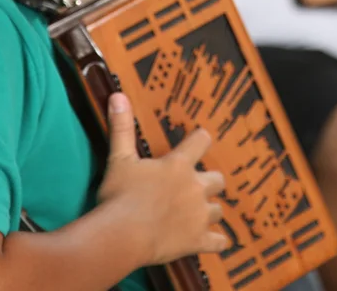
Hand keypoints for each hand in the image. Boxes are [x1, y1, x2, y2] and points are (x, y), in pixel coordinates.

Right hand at [97, 93, 227, 265]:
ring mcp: (199, 216)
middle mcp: (195, 187)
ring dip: (211, 211)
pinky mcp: (198, 241)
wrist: (122, 235)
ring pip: (218, 210)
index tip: (200, 139)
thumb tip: (117, 94)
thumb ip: (121, 128)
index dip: (201, 139)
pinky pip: (219, 242)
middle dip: (210, 182)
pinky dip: (218, 242)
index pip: (201, 141)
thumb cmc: (120, 196)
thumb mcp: (119, 159)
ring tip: (199, 215)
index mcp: (179, 165)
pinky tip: (217, 242)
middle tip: (196, 186)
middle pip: (218, 180)